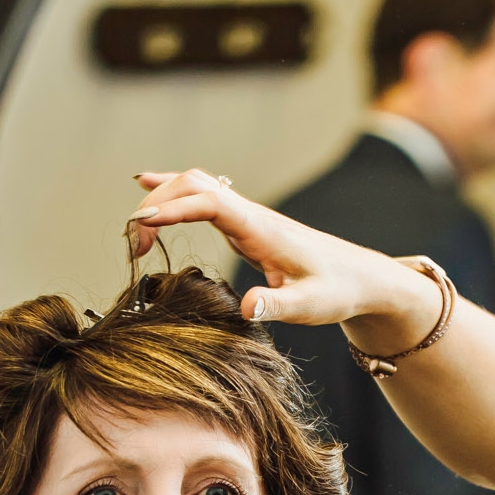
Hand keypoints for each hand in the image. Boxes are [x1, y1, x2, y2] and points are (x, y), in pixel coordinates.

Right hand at [128, 170, 437, 340]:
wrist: (361, 278)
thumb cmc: (338, 292)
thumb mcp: (311, 307)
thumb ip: (279, 306)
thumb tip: (244, 308)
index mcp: (263, 229)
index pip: (210, 202)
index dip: (173, 207)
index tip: (141, 225)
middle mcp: (252, 215)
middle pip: (194, 185)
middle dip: (157, 205)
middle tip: (133, 246)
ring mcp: (247, 217)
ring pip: (196, 186)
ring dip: (161, 200)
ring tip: (135, 237)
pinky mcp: (245, 226)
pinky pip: (203, 200)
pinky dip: (173, 198)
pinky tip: (151, 199)